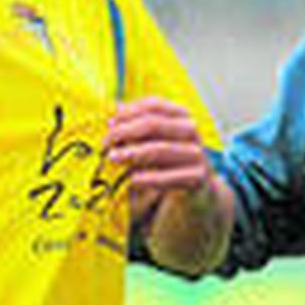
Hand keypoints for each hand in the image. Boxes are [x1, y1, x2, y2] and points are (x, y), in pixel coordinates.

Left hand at [106, 96, 215, 220]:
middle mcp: (191, 133)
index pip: (155, 105)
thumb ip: (136, 129)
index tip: (110, 122)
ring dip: (134, 152)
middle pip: (155, 124)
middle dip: (127, 130)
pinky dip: (151, 178)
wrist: (195, 199)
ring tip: (114, 158)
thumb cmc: (168, 167)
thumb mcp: (152, 145)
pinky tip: (133, 181)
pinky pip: (172, 177)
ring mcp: (197, 155)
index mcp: (181, 118)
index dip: (130, 111)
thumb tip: (115, 111)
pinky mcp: (199, 179)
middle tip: (106, 141)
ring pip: (162, 149)